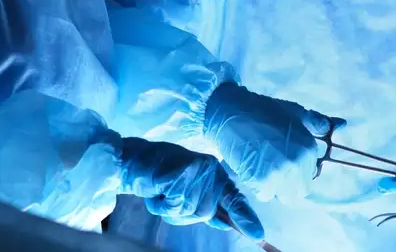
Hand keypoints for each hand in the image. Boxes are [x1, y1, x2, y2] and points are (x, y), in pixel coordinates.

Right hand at [119, 137, 263, 239]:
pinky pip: (174, 206)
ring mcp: (197, 172)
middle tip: (169, 196)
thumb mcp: (188, 190)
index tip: (258, 235)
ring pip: (189, 211)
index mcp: (215, 174)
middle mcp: (210, 171)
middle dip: (183, 213)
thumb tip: (225, 224)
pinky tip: (157, 190)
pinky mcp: (181, 174)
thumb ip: (207, 206)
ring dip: (170, 209)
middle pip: (205, 213)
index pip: (234, 198)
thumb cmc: (162, 176)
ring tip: (162, 191)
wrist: (136, 160)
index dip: (245, 217)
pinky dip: (160, 205)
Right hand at [204, 82, 344, 201]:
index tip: (284, 159)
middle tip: (273, 166)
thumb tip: (343, 123)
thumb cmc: (264, 111)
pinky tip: (252, 167)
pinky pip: (264, 194)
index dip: (298, 170)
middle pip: (298, 191)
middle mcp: (297, 164)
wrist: (232, 113)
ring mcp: (279, 174)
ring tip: (262, 165)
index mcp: (308, 148)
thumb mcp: (296, 113)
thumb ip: (318, 122)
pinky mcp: (259, 181)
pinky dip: (258, 185)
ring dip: (273, 185)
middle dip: (288, 183)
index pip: (310, 176)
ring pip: (281, 195)